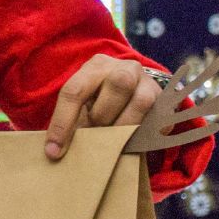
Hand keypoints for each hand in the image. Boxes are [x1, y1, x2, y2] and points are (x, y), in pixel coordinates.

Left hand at [44, 55, 159, 160]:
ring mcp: (147, 81)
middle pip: (118, 84)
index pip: (75, 90)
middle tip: (96, 131)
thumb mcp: (84, 105)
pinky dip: (146, 134)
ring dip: (125, 125)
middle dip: (103, 115)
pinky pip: (160, 119)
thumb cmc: (100, 102)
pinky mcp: (165, 100)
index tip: (54, 151)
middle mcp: (123, 67)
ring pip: (142, 101)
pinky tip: (135, 141)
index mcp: (95, 66)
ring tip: (115, 138)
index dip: (62, 123)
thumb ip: (73, 122)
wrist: (134, 92)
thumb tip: (56, 152)